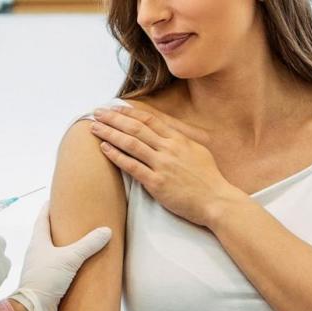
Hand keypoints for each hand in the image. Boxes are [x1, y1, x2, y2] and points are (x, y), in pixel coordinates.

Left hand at [9, 203, 111, 310]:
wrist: (34, 310)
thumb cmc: (46, 279)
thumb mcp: (69, 258)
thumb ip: (88, 244)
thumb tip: (106, 231)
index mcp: (38, 242)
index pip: (42, 218)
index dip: (49, 207)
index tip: (58, 198)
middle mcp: (37, 253)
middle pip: (48, 235)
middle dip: (60, 227)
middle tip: (76, 219)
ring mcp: (41, 269)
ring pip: (54, 253)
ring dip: (65, 248)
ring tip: (82, 242)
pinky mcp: (47, 283)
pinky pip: (59, 270)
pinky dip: (69, 265)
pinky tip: (80, 267)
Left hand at [90, 104, 244, 227]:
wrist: (217, 200)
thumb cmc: (208, 179)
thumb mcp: (198, 151)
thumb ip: (181, 141)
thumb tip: (168, 134)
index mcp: (179, 139)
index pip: (150, 120)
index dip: (130, 112)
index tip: (115, 108)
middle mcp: (169, 148)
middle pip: (136, 128)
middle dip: (114, 118)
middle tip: (97, 113)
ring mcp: (162, 165)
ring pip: (131, 144)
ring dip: (110, 133)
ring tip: (94, 127)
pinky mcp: (157, 183)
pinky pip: (132, 166)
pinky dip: (117, 156)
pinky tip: (104, 148)